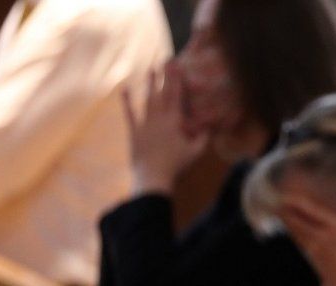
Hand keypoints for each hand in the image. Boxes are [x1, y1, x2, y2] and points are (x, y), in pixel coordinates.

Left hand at [124, 60, 206, 194]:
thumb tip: (210, 126)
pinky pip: (130, 113)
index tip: (177, 65)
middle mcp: (159, 117)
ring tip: (151, 69)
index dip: (177, 79)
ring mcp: (145, 123)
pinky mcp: (134, 131)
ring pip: (148, 99)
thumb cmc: (176, 164)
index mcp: (175, 121)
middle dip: (164, 76)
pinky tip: (125, 89)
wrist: (153, 176)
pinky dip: (127, 101)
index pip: (176, 95)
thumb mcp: (195, 152)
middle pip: (162, 93)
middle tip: (165, 60)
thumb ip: (203, 138)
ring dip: (150, 84)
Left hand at [277, 185, 335, 285]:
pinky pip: (294, 234)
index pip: (313, 212)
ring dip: (284, 214)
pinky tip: (283, 215)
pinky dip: (288, 223)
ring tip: (276, 201)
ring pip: (292, 226)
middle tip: (276, 193)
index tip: (288, 192)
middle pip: (296, 218)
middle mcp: (321, 236)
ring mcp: (312, 244)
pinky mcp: (307, 250)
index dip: (298, 202)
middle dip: (285, 206)